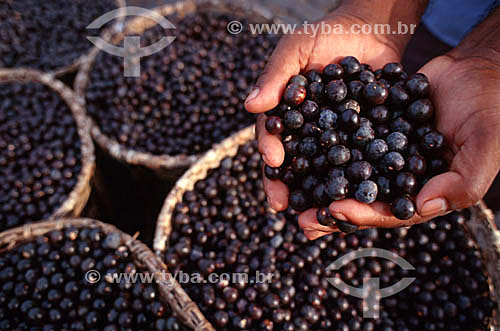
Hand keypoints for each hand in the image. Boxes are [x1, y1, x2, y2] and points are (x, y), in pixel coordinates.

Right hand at [245, 9, 411, 237]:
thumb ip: (275, 75)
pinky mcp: (363, 141)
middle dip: (287, 188)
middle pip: (294, 165)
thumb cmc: (325, 34)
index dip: (270, 151)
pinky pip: (357, 165)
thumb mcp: (295, 49)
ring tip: (318, 219)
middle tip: (285, 209)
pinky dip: (355, 184)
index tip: (273, 164)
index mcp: (285, 115)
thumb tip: (250, 105)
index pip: (271, 137)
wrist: (370, 29)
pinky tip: (357, 200)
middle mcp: (306, 132)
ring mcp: (334, 139)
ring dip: (319, 197)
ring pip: (323, 173)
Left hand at [300, 51, 499, 238]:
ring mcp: (385, 154)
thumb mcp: (484, 147)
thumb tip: (422, 207)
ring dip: (322, 182)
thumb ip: (460, 183)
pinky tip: (303, 149)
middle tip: (300, 217)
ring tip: (292, 190)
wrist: (476, 68)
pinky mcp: (374, 130)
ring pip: (348, 173)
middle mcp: (400, 178)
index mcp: (425, 191)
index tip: (332, 211)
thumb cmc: (489, 109)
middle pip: (362, 199)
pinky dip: (327, 146)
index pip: (389, 211)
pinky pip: (347, 141)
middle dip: (331, 209)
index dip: (361, 213)